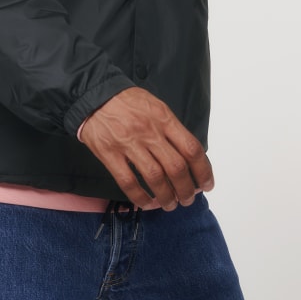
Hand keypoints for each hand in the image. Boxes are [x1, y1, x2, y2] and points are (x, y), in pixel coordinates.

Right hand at [79, 87, 213, 210]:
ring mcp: (129, 143)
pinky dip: (140, 197)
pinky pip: (128, 182)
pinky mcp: (110, 154)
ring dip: (166, 196)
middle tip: (188, 198)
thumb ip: (171, 128)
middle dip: (186, 189)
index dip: (203, 170)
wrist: (94, 95)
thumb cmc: (127, 101)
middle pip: (176, 167)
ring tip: (170, 204)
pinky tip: (147, 203)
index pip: (191, 148)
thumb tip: (187, 155)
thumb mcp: (155, 106)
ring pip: (155, 178)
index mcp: (163, 118)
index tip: (206, 183)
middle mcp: (149, 132)